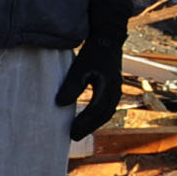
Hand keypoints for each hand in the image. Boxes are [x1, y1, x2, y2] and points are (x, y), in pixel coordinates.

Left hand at [55, 22, 125, 141]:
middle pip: (102, 116)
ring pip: (106, 113)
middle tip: (73, 137)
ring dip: (93, 123)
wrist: (108, 38)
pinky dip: (97, 116)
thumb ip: (71, 85)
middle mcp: (115, 92)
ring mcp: (116, 91)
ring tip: (78, 131)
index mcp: (108, 88)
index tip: (70, 132)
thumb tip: (60, 103)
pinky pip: (106, 108)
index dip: (83, 123)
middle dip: (88, 127)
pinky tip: (87, 119)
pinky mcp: (113, 89)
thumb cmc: (94, 52)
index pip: (95, 111)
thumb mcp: (80, 67)